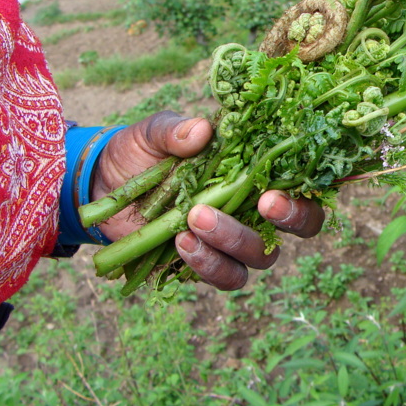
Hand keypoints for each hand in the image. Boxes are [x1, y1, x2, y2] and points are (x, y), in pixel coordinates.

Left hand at [91, 111, 324, 289]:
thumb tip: (201, 131)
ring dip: (235, 240)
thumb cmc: (141, 154)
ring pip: (261, 256)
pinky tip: (182, 243)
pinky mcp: (208, 264)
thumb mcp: (154, 133)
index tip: (274, 191)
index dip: (304, 194)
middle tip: (260, 205)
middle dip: (289, 219)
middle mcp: (256, 209)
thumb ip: (175, 130)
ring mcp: (235, 240)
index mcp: (258, 172)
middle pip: (302, 227)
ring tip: (194, 219)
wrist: (101, 188)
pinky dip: (208, 263)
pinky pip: (225, 275)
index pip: (304, 186)